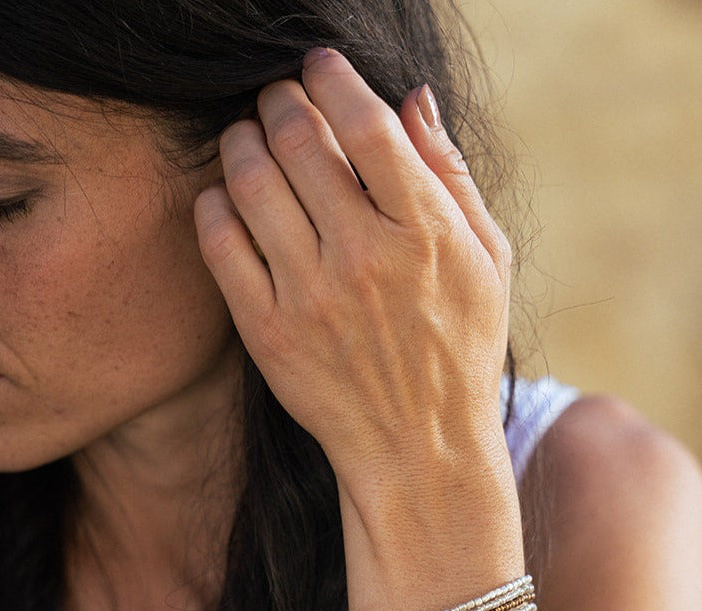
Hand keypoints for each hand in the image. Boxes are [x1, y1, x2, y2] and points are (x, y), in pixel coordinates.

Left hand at [194, 48, 512, 511]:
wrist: (419, 452)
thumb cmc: (460, 351)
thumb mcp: (487, 263)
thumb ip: (451, 177)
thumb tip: (412, 97)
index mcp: (426, 234)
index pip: (366, 123)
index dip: (332, 77)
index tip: (319, 66)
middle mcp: (365, 259)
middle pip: (298, 138)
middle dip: (280, 99)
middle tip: (278, 99)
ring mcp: (311, 297)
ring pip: (250, 179)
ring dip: (241, 140)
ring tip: (250, 139)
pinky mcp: (268, 333)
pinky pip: (219, 241)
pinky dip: (214, 202)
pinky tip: (228, 199)